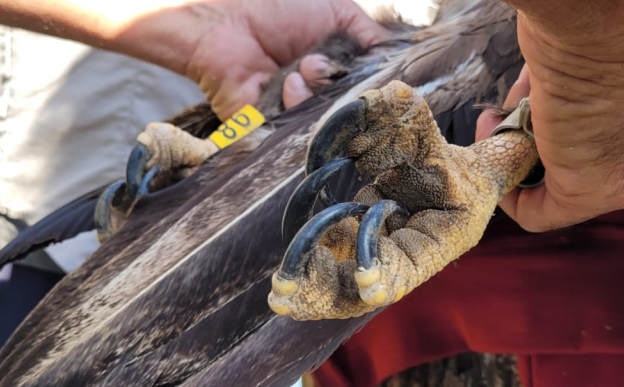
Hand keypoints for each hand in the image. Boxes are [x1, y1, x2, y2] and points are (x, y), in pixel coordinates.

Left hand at [181, 0, 388, 117]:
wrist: (224, 11)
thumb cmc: (278, 5)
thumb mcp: (339, 11)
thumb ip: (370, 38)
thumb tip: (400, 65)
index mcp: (332, 73)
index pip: (362, 96)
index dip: (369, 93)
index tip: (374, 83)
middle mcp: (313, 97)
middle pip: (343, 116)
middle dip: (337, 91)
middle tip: (320, 63)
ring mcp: (288, 114)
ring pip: (318, 127)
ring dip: (313, 95)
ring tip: (300, 67)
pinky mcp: (261, 128)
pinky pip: (286, 137)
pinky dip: (293, 109)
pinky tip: (288, 82)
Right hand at [475, 0, 623, 231]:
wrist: (613, 6)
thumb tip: (579, 84)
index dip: (609, 113)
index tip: (575, 94)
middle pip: (619, 157)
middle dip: (570, 135)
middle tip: (532, 106)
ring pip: (579, 183)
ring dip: (532, 153)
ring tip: (504, 115)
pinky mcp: (598, 192)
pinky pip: (541, 211)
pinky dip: (510, 189)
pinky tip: (492, 144)